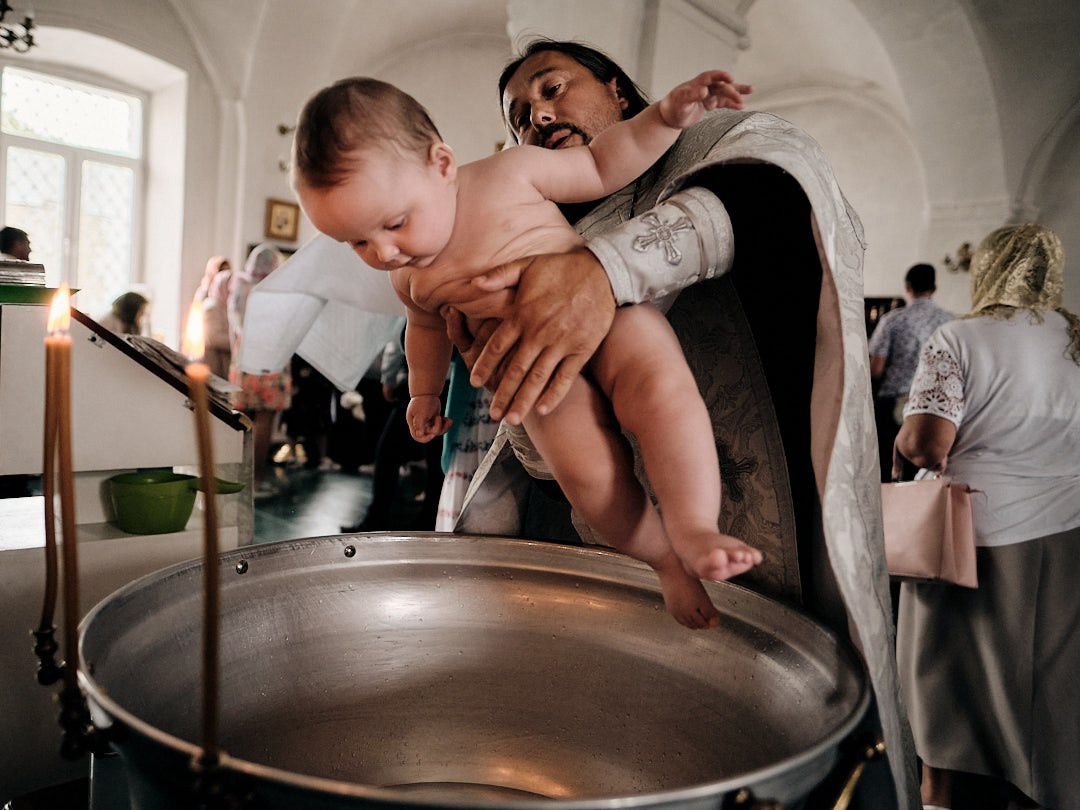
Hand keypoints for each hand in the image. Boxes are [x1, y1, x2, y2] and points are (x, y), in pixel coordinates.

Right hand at [406, 395, 451, 442]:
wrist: (427, 392)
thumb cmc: (422, 402)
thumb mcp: (420, 413)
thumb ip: (419, 424)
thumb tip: (419, 435)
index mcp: (414, 423)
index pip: (418, 437)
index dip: (425, 439)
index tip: (433, 434)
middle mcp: (420, 424)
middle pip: (430, 434)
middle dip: (438, 428)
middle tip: (439, 418)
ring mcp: (428, 422)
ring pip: (437, 431)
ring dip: (444, 427)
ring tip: (448, 420)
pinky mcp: (434, 419)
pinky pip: (441, 426)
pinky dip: (446, 424)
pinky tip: (448, 419)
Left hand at [463, 247, 615, 424]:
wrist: (602, 272)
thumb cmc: (562, 268)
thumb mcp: (528, 264)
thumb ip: (499, 275)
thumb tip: (472, 283)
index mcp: (522, 314)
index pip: (496, 346)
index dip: (484, 366)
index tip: (475, 382)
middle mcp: (539, 333)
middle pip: (514, 369)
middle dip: (502, 394)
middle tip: (492, 414)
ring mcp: (561, 343)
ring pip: (537, 378)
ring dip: (523, 401)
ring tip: (512, 419)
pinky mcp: (582, 349)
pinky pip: (565, 377)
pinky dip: (553, 395)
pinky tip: (542, 410)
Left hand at [659, 70, 752, 128]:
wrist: (670, 116)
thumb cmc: (673, 107)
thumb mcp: (680, 102)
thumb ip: (691, 95)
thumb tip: (703, 90)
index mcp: (696, 83)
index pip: (711, 76)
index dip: (721, 76)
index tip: (730, 78)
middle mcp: (704, 87)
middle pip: (721, 86)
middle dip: (731, 91)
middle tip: (739, 98)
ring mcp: (708, 95)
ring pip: (725, 91)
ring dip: (737, 91)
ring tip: (751, 90)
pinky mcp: (710, 103)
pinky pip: (723, 102)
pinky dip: (732, 104)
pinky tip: (741, 106)